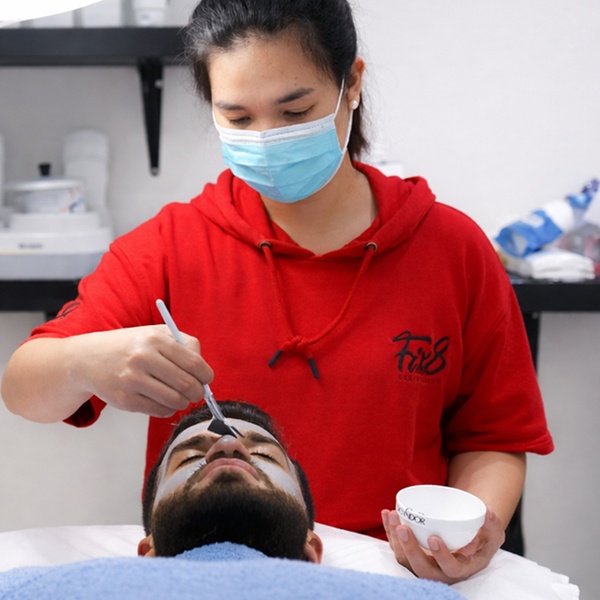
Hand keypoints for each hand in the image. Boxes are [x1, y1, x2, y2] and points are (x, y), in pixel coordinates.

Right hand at [73, 325, 213, 417]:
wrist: (88, 358)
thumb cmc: (130, 346)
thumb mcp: (155, 334)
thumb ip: (184, 345)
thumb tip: (204, 371)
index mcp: (154, 339)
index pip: (193, 362)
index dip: (206, 375)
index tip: (207, 379)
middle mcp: (143, 358)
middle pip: (187, 384)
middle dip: (198, 392)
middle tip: (197, 393)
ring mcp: (132, 380)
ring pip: (175, 400)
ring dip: (183, 402)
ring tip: (180, 396)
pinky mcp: (125, 400)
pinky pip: (159, 410)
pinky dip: (168, 408)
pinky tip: (163, 400)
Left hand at [381, 506, 504, 582]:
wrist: (468, 539)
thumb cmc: (482, 538)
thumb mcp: (492, 533)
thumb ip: (492, 524)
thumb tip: (488, 510)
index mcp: (461, 567)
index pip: (450, 569)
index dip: (441, 556)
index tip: (433, 538)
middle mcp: (440, 571)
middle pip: (421, 568)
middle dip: (410, 549)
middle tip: (403, 527)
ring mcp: (424, 563)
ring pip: (405, 559)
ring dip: (395, 539)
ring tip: (393, 515)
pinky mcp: (412, 554)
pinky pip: (397, 547)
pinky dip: (389, 531)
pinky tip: (386, 514)